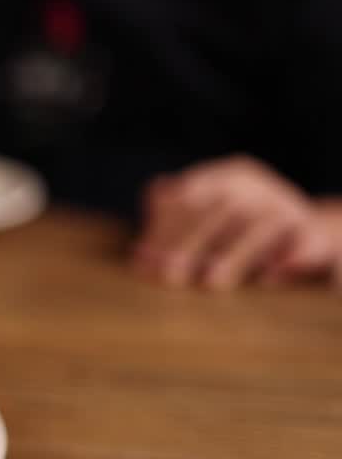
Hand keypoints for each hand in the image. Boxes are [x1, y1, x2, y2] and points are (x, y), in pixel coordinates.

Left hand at [133, 155, 339, 289]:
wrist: (310, 231)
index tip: (142, 258)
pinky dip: (289, 260)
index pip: (188, 195)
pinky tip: (268, 279)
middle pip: (219, 212)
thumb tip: (141, 247)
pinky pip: (305, 244)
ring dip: (235, 255)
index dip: (164, 228)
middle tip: (167, 275)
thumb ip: (171, 220)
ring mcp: (289, 209)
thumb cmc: (238, 229)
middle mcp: (259, 188)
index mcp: (229, 176)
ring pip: (260, 228)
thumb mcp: (206, 216)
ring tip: (211, 282)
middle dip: (190, 243)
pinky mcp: (316, 234)